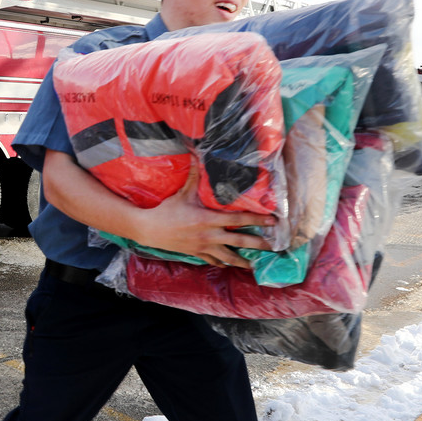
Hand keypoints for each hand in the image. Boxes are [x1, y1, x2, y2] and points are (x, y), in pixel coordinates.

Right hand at [131, 166, 273, 269]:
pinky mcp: (195, 253)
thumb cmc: (167, 210)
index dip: (256, 220)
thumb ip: (194, 177)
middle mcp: (209, 235)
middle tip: (272, 247)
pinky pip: (212, 260)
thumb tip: (198, 155)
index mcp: (208, 219)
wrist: (149, 229)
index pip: (238, 220)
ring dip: (241, 261)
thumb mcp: (182, 193)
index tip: (271, 222)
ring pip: (227, 256)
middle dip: (257, 244)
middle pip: (239, 241)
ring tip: (253, 265)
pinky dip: (221, 263)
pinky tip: (228, 265)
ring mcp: (203, 246)